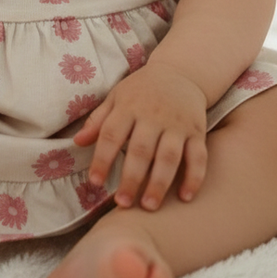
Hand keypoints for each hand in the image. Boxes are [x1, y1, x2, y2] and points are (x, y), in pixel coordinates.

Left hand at [73, 59, 207, 210]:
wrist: (181, 72)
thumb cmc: (141, 89)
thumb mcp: (116, 97)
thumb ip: (98, 120)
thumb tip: (78, 142)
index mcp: (129, 107)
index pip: (112, 135)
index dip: (102, 159)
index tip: (95, 182)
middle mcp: (153, 116)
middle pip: (141, 150)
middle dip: (131, 178)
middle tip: (123, 203)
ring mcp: (177, 124)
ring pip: (169, 156)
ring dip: (159, 182)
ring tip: (149, 206)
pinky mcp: (197, 131)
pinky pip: (198, 156)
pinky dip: (194, 177)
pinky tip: (185, 197)